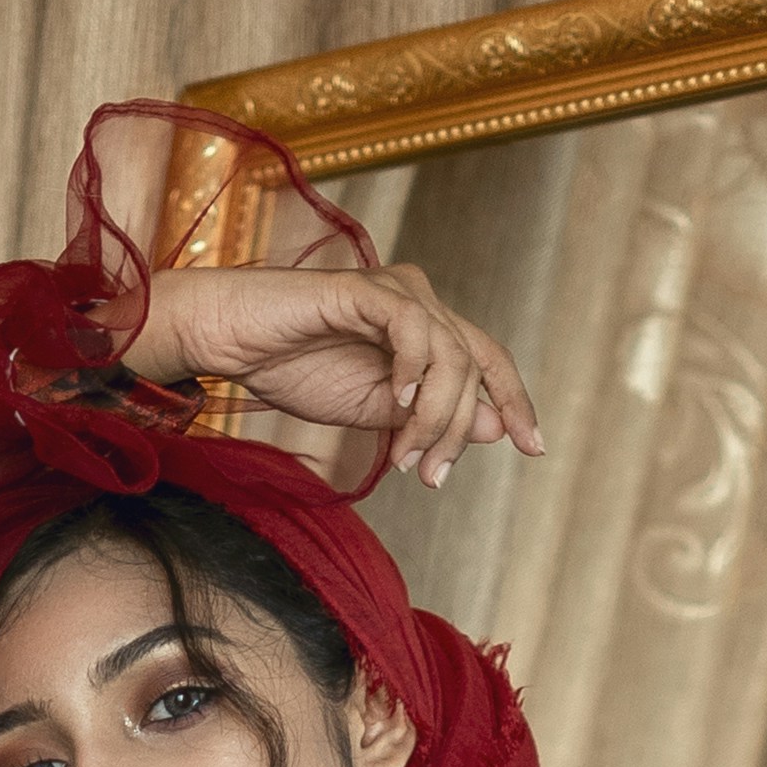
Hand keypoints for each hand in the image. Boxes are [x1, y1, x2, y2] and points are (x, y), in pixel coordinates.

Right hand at [130, 260, 543, 486]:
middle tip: (429, 477)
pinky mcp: (364, 288)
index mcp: (425, 329)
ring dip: (433, 417)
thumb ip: (430, 417)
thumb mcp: (376, 411)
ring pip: (449, 355)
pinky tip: (397, 404)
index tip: (534, 448)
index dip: (515, 401)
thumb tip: (492, 427)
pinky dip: (413, 371)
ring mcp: (393, 290)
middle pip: (473, 366)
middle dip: (458, 431)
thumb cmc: (294, 369)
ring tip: (403, 456)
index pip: (488, 361)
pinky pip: (413, 328)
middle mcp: (419, 301)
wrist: (233, 341)